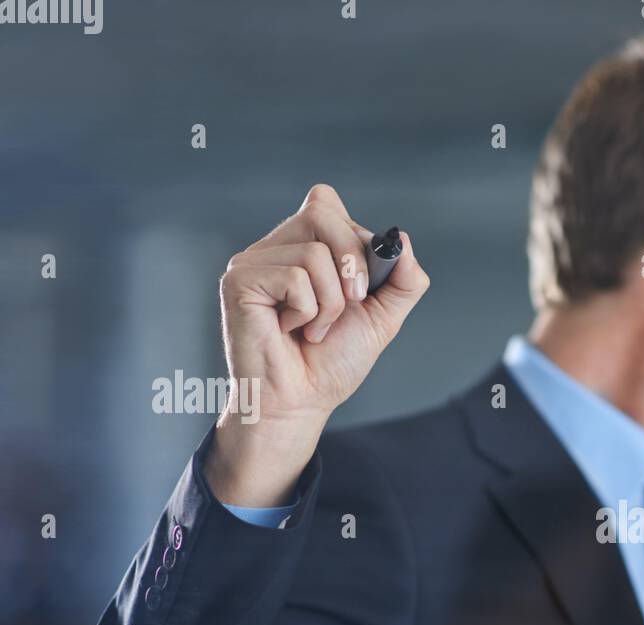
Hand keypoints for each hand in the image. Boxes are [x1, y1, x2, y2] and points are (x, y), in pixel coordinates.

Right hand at [206, 183, 430, 504]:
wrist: (303, 402)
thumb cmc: (333, 361)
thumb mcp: (382, 316)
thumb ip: (402, 279)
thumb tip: (403, 239)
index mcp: (303, 245)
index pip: (326, 201)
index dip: (355, 239)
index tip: (361, 285)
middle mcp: (275, 246)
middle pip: (323, 210)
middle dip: (353, 264)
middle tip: (351, 305)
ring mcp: (253, 260)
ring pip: (315, 253)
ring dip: (331, 303)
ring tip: (314, 329)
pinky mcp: (239, 280)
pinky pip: (295, 278)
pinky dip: (309, 312)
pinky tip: (293, 330)